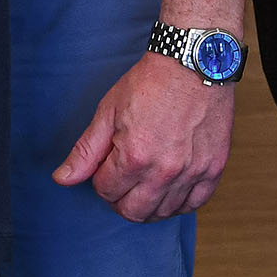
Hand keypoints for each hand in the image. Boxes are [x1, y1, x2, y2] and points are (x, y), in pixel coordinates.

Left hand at [53, 48, 236, 221]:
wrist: (192, 63)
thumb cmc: (150, 83)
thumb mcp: (108, 112)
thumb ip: (86, 151)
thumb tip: (62, 178)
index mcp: (134, 157)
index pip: (106, 191)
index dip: (101, 179)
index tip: (107, 164)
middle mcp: (164, 171)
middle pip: (133, 212)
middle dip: (120, 199)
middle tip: (121, 179)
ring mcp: (192, 172)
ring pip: (163, 213)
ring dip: (148, 203)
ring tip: (144, 182)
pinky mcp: (213, 169)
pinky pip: (194, 205)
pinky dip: (178, 202)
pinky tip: (169, 187)